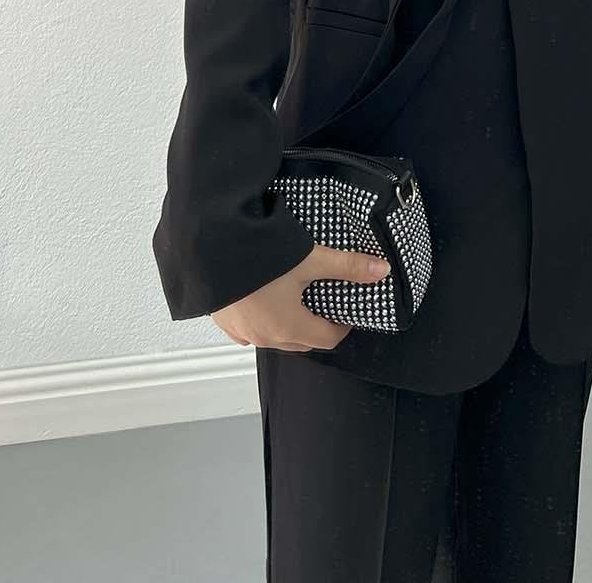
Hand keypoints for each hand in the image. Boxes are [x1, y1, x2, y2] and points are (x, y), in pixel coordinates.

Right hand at [211, 243, 390, 351]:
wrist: (210, 250)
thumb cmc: (256, 258)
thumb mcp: (309, 258)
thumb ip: (346, 266)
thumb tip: (381, 270)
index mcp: (289, 326)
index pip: (327, 339)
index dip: (343, 326)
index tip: (347, 312)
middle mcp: (265, 336)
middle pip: (302, 341)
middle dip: (317, 327)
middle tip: (326, 303)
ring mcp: (242, 331)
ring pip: (274, 337)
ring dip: (288, 325)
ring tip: (296, 298)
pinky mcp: (224, 320)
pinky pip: (249, 331)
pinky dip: (261, 321)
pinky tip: (263, 302)